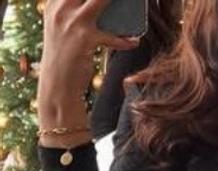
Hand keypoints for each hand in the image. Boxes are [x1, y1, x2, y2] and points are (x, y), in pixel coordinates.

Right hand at [39, 0, 138, 129]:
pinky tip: (134, 41)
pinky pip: (112, 36)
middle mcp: (61, 9)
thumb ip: (77, 14)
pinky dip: (126, 40)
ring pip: (100, 1)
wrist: (57, 87)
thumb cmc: (65, 58)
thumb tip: (108, 8)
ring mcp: (72, 22)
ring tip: (134, 5)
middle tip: (127, 0)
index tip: (109, 0)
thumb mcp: (64, 30)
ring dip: (121, 3)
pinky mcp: (84, 39)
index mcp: (55, 4)